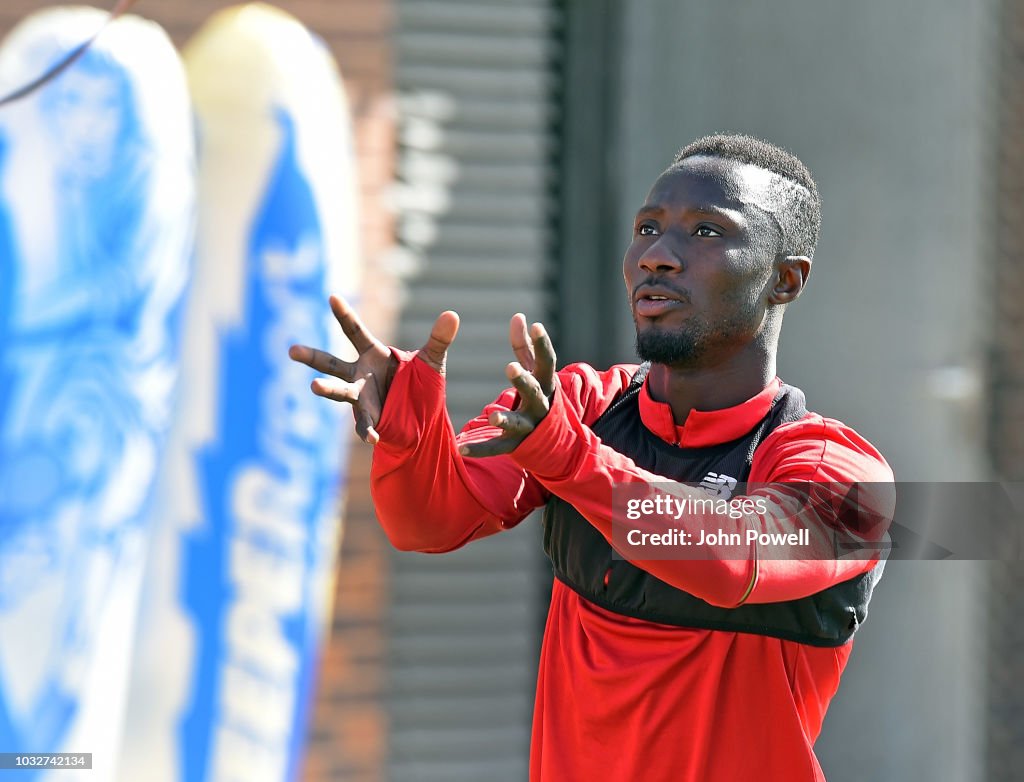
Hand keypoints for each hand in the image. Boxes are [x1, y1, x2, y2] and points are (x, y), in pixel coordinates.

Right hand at [289, 295, 458, 443]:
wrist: (421, 416)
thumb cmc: (420, 383)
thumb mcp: (432, 360)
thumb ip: (439, 339)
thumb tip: (453, 314)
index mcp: (373, 354)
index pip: (355, 331)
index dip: (344, 315)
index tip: (332, 296)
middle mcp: (360, 374)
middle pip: (332, 363)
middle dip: (312, 357)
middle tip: (292, 350)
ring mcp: (361, 397)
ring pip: (341, 392)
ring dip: (327, 390)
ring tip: (313, 386)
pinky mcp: (370, 418)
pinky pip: (366, 425)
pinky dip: (368, 431)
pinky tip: (373, 437)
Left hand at [459, 315, 555, 457]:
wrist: (553, 438)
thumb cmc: (539, 393)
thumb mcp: (534, 370)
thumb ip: (525, 345)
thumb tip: (519, 316)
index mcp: (546, 384)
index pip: (546, 361)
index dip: (542, 343)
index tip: (535, 325)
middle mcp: (540, 405)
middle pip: (534, 391)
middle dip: (523, 380)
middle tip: (510, 367)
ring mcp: (528, 426)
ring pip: (517, 423)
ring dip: (505, 419)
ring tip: (492, 416)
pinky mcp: (515, 445)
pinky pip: (496, 448)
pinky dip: (479, 449)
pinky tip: (461, 448)